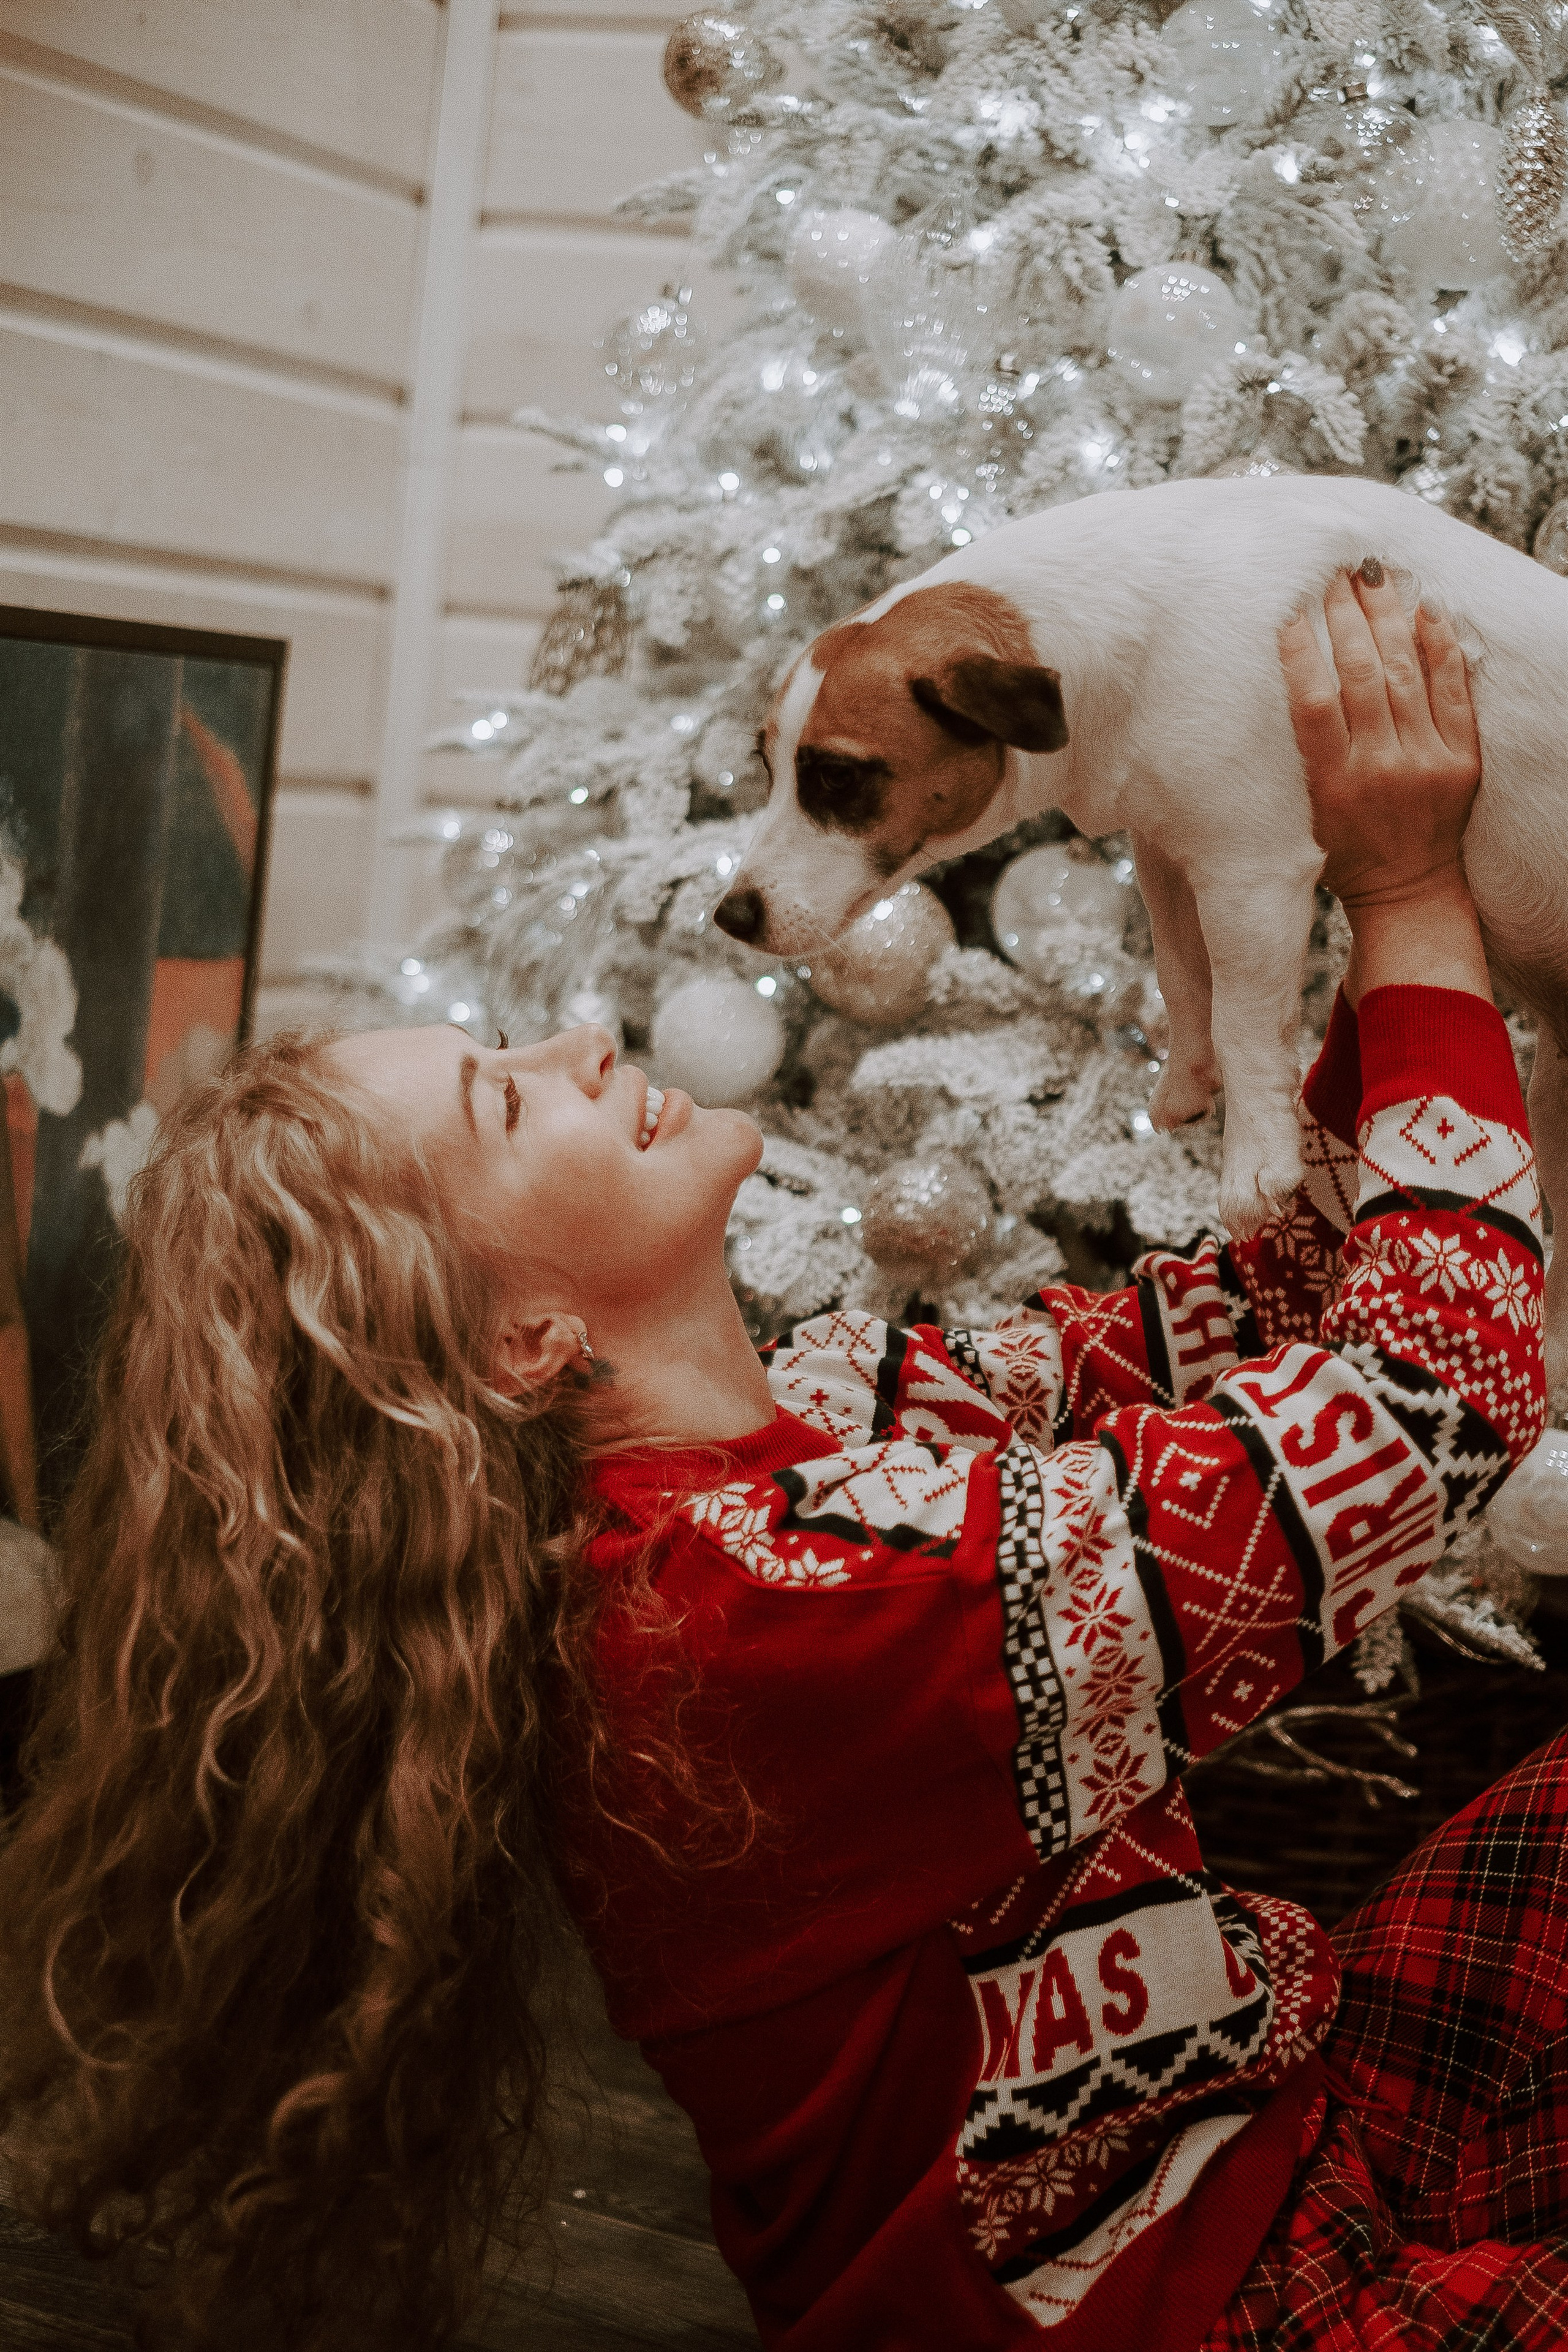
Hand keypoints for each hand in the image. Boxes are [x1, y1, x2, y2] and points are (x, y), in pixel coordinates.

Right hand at [1277, 561, 1480, 910]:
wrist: (1408, 892)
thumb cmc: (1342, 854)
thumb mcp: (1302, 815)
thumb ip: (1297, 757)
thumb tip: (1287, 684)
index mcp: (1332, 784)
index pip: (1311, 703)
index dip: (1299, 650)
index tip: (1288, 606)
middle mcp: (1379, 769)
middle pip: (1360, 676)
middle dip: (1345, 616)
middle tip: (1332, 570)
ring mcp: (1426, 762)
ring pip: (1404, 673)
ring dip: (1387, 617)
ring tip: (1373, 574)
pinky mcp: (1461, 760)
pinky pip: (1452, 691)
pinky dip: (1440, 647)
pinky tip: (1426, 608)